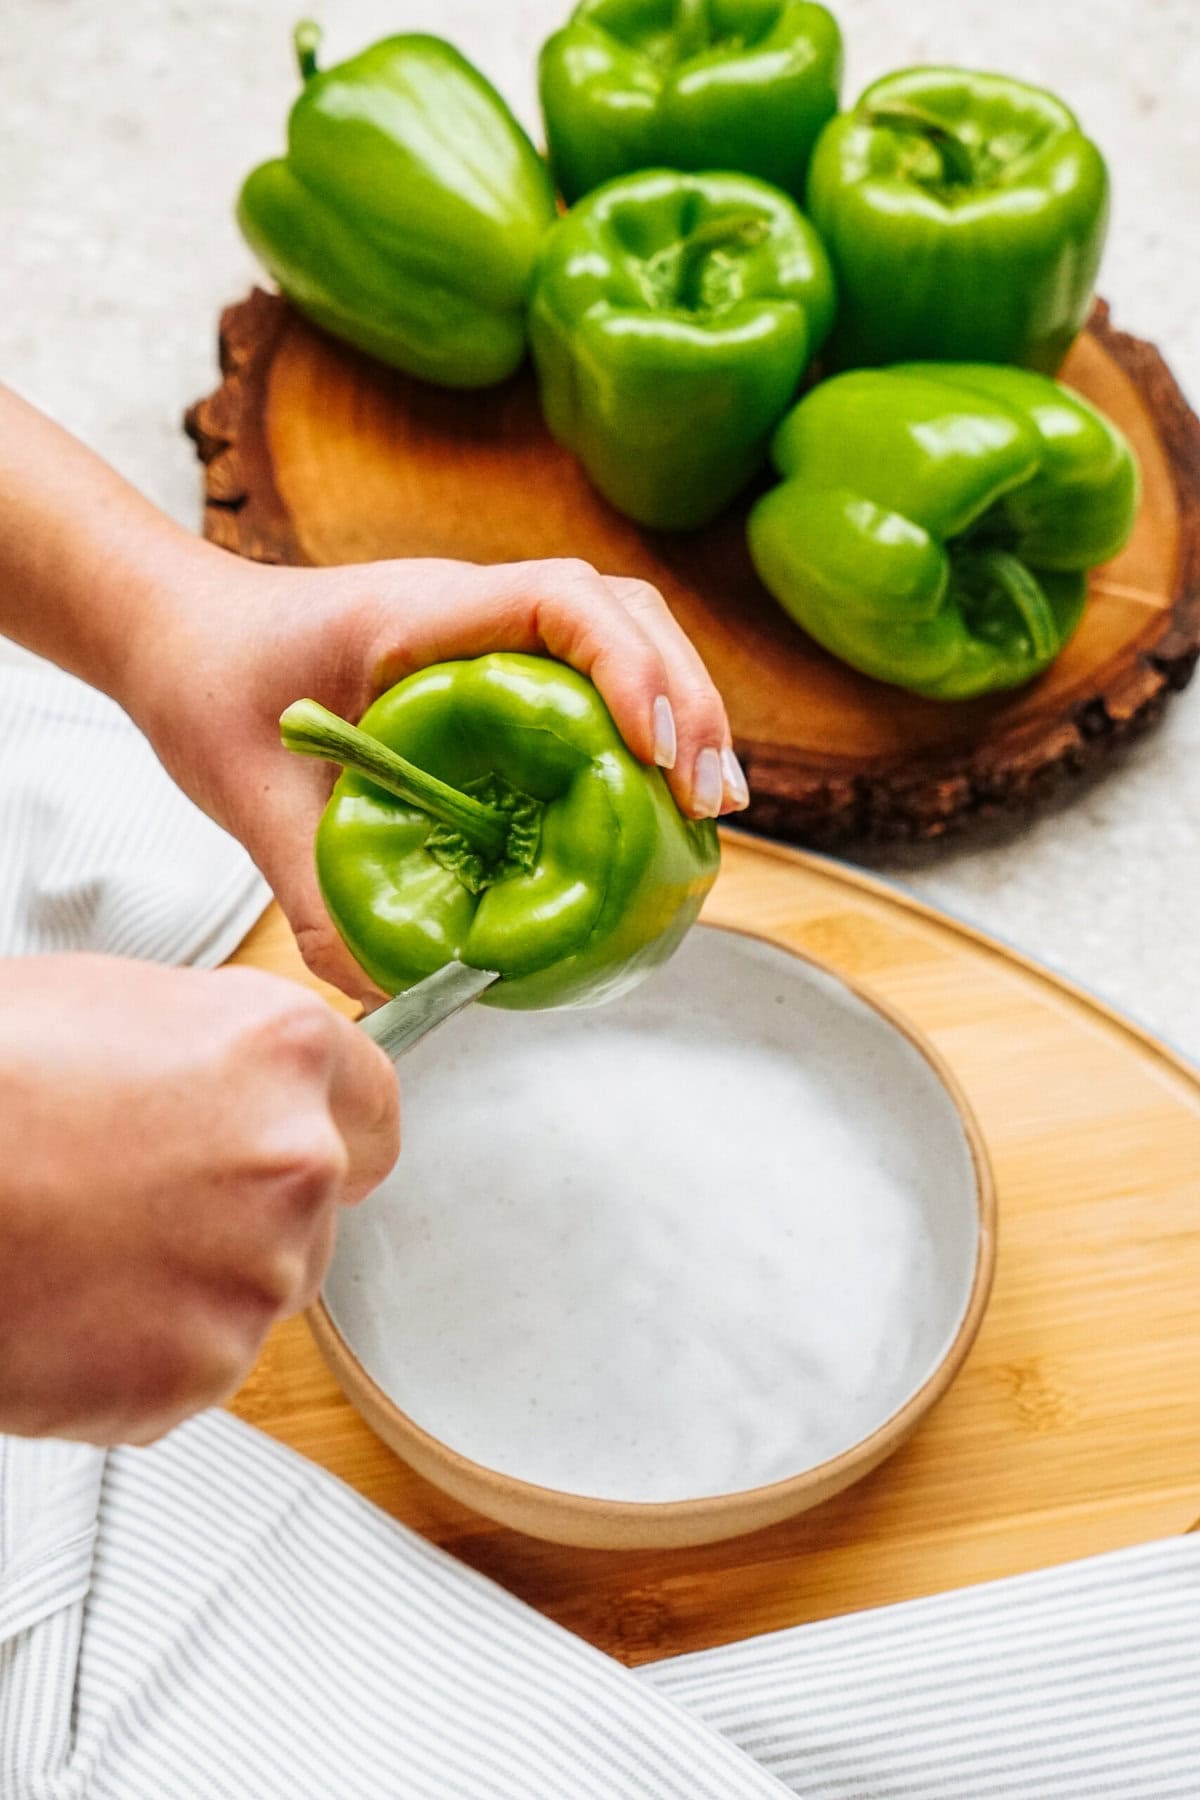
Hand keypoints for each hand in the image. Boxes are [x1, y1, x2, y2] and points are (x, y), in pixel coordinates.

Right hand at [0, 955, 397, 1443]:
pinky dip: (138, 1355)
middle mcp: (291, 1162)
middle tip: (140, 1202)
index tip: (313, 1154)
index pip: (373, 1108)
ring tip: (84, 1246)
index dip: (333, 1133)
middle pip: (314, 1214)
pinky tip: (69, 1303)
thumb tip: (246, 1093)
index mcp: (282, 1051)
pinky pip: (189, 1370)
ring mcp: (249, 1276)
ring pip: (253, 1296)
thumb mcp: (124, 1007)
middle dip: (246, 1216)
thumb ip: (225, 1059)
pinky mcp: (190, 1373)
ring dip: (192, 1287)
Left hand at [127, 548, 748, 1001]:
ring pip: (626, 640)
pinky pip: (593, 683)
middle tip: (710, 805)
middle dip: (688, 701)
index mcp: (420, 612)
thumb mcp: (248, 798)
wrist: (183, 639)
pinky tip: (656, 805)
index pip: (562, 601)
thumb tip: (393, 991)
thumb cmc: (211, 688)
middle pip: (626, 615)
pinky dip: (640, 732)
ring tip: (710, 808)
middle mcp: (474, 608)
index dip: (630, 669)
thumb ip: (317, 895)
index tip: (655, 755)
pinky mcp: (497, 668)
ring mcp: (492, 633)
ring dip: (683, 713)